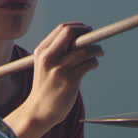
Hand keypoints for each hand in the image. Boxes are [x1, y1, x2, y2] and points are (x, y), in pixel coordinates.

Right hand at [4, 22, 101, 137]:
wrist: (39, 111)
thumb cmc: (45, 87)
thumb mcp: (44, 65)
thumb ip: (57, 51)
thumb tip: (81, 37)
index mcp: (42, 51)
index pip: (62, 29)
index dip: (78, 27)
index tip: (86, 30)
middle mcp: (49, 58)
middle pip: (72, 34)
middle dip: (87, 33)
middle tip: (95, 39)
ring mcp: (59, 68)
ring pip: (85, 49)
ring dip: (96, 49)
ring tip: (98, 53)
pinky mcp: (70, 80)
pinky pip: (89, 63)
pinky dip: (94, 62)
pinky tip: (93, 65)